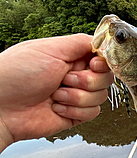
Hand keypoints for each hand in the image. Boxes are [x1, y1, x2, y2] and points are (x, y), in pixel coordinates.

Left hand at [0, 34, 113, 151]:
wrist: (1, 107)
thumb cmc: (16, 74)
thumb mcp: (50, 49)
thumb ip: (81, 42)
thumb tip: (103, 42)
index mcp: (70, 57)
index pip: (102, 57)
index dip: (102, 62)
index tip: (93, 64)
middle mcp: (75, 75)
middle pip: (105, 77)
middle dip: (87, 80)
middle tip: (65, 79)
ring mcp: (75, 96)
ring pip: (100, 96)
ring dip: (78, 96)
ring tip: (55, 95)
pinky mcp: (74, 115)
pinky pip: (93, 113)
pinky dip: (75, 110)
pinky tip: (57, 107)